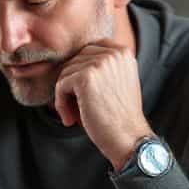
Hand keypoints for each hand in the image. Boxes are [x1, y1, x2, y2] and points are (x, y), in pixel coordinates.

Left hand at [53, 39, 151, 169]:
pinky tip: (70, 119)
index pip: (88, 51)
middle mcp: (113, 53)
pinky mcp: (85, 77)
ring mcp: (99, 63)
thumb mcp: (118, 82)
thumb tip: (70, 63)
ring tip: (73, 116)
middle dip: (71, 84)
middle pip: (75, 60)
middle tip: (75, 108)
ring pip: (66, 73)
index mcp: (122, 52)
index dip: (80, 72)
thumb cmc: (119, 116)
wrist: (128, 138)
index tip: (82, 95)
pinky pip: (61, 85)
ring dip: (64, 96)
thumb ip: (102, 68)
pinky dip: (60, 104)